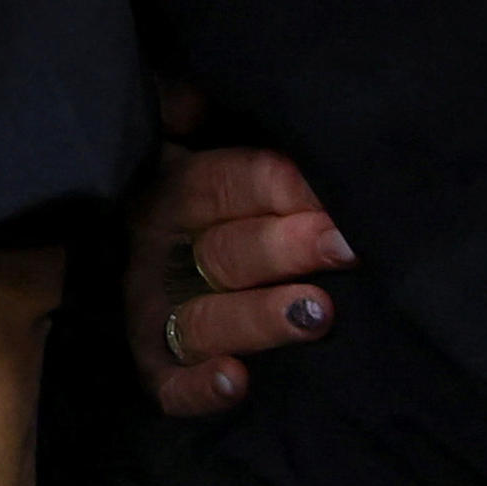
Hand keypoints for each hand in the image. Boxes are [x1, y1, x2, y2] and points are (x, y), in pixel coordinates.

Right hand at [125, 130, 348, 418]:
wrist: (142, 261)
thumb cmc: (195, 198)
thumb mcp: (173, 136)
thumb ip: (180, 106)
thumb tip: (194, 97)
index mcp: (172, 191)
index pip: (226, 183)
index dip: (282, 187)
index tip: (338, 197)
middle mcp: (160, 253)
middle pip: (227, 251)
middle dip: (286, 248)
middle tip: (343, 245)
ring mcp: (155, 314)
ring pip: (206, 319)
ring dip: (259, 317)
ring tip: (315, 313)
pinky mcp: (156, 368)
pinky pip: (170, 385)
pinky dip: (198, 388)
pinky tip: (236, 383)